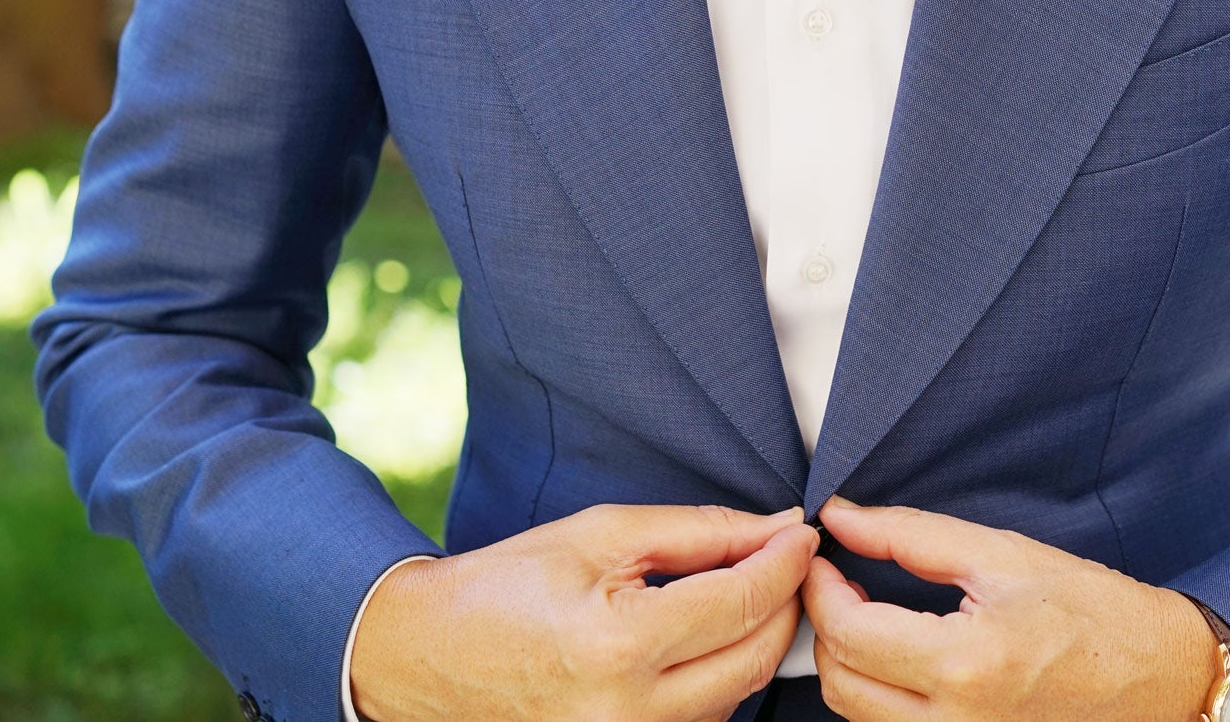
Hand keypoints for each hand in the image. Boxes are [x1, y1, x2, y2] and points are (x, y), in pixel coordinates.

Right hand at [350, 502, 817, 721]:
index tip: (801, 532)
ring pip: (737, 695)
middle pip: (756, 658)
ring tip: (736, 593)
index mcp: (620, 645)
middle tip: (781, 557)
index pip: (742, 602)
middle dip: (783, 602)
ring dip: (753, 641)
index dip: (784, 560)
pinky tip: (702, 639)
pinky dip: (719, 677)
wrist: (428, 656)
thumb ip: (698, 532)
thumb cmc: (508, 586)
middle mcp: (630, 714)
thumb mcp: (601, 535)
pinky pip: (704, 721)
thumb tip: (773, 527)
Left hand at [802, 496, 1219, 720]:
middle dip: (827, 626)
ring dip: (849, 664)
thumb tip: (842, 518)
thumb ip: (909, 534)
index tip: (824, 558)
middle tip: (841, 583)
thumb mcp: (1001, 554)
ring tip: (870, 616)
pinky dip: (879, 698)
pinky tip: (900, 659)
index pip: (849, 632)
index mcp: (968, 664)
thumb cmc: (1093, 612)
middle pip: (841, 683)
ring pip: (858, 716)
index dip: (820, 588)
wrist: (1160, 674)